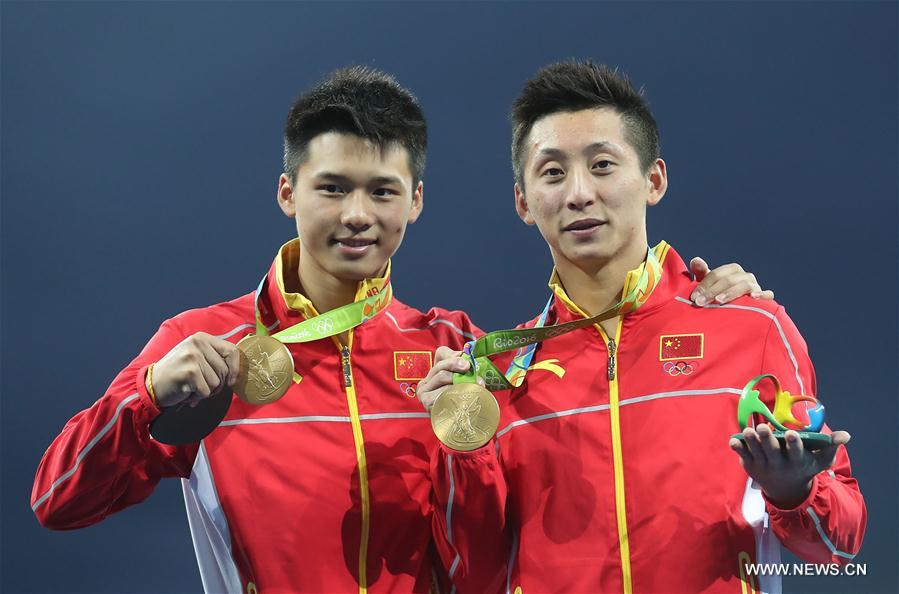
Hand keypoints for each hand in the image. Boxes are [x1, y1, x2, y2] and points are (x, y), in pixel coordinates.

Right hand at [149, 332, 240, 407]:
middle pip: (225, 370)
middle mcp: (197, 343)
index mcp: (202, 338)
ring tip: (191, 387)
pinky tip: (186, 392)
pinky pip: (206, 391)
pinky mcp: (189, 372)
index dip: (235, 368)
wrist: (151, 384)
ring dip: (206, 391)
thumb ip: (215, 358)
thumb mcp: (196, 357)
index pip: (232, 350)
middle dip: (217, 385)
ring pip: (216, 383)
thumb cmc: (178, 373)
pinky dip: (197, 397)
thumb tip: (239, 370)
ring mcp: (193, 357)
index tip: (230, 380)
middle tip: (202, 386)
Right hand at [416, 346, 482, 410]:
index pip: (441, 353)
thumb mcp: (464, 384)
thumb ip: (466, 372)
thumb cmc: (461, 402)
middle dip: (456, 364)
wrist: (458, 424)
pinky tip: (461, 396)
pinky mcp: (427, 401)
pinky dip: (453, 391)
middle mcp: (427, 380)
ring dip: (457, 379)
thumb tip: (471, 361)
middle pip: (441, 364)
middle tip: (469, 367)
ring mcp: (424, 391)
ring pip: (441, 375)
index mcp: (436, 371)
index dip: (454, 354)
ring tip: (471, 385)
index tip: (466, 359)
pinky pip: (441, 391)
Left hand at [690, 257, 773, 305]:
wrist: (736, 310)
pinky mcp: (765, 298)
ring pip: (745, 285)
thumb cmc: (719, 295)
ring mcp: (755, 286)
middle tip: (700, 302)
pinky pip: (768, 295)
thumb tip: (696, 260)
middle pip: (729, 280)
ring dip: (731, 292)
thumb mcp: (709, 285)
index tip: (694, 297)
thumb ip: (701, 272)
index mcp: (732, 270)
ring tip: (719, 301)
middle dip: (713, 291)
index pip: (717, 274)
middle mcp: (745, 276)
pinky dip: (762, 295)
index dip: (704, 284)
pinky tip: (753, 298)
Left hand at [729, 424, 849, 508]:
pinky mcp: (751, 466)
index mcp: (797, 461)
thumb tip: (845, 435)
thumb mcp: (820, 461)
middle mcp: (780, 464)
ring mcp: (764, 466)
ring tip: (747, 431)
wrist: (786, 490)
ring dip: (751, 442)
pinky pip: (743, 457)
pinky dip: (738, 449)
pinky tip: (733, 440)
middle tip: (762, 427)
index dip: (794, 444)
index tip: (793, 433)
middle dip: (767, 440)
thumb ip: (831, 447)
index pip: (796, 452)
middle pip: (772, 452)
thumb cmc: (804, 468)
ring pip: (756, 453)